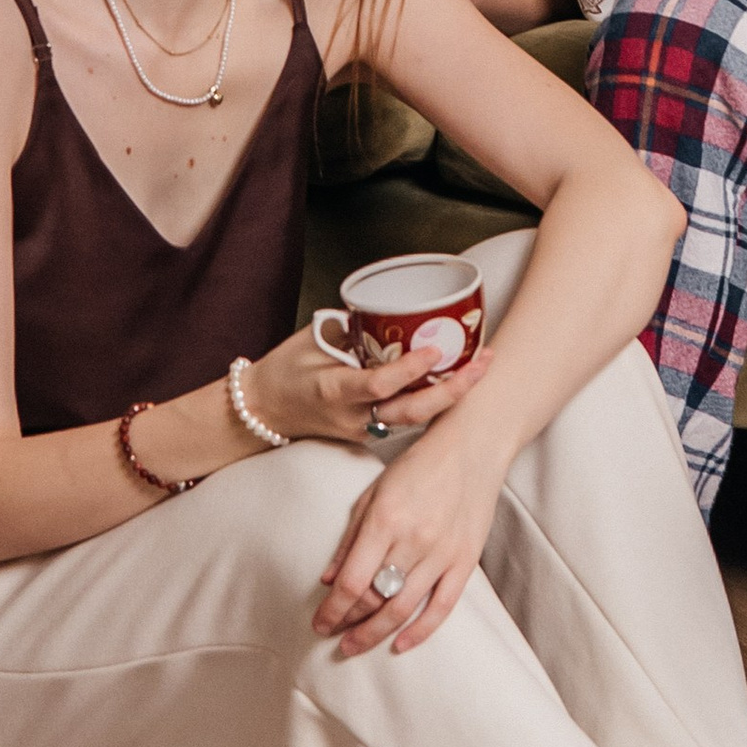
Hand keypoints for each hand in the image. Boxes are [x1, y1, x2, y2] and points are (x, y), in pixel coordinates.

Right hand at [243, 326, 491, 452]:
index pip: (380, 384)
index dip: (411, 368)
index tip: (436, 349)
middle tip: (484, 361)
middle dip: (453, 389)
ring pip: (415, 420)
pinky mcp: (368, 434)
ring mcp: (362, 430)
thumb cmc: (284, 371)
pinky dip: (432, 402)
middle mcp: (352, 416)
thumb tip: (389, 311)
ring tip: (480, 368)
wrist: (263, 411)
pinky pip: (406, 421)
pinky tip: (455, 382)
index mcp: (335, 390)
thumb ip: (351, 329)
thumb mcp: (312, 340)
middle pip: (412, 411)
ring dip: (450, 396)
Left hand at [316, 405, 505, 655]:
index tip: (319, 624)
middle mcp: (413, 539)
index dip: (332, 610)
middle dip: (348, 623)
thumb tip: (328, 580)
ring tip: (355, 646)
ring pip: (403, 608)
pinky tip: (399, 645)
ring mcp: (442, 553)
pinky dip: (420, 631)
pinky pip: (442, 606)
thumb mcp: (373, 492)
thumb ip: (350, 537)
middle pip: (375, 598)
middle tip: (333, 638)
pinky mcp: (465, 560)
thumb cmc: (418, 466)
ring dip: (375, 633)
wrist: (472, 446)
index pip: (352, 581)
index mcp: (385, 519)